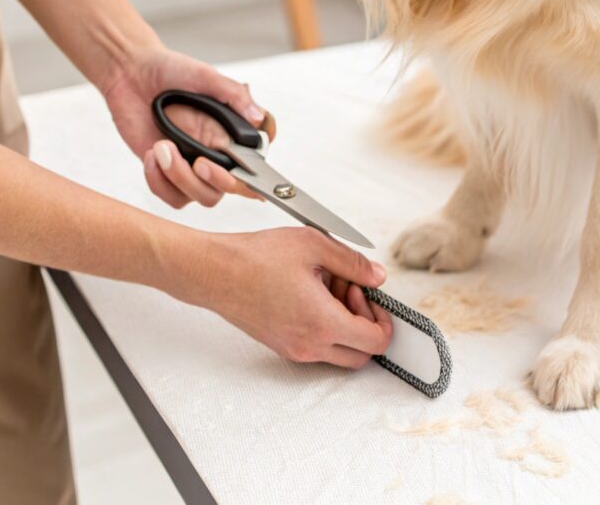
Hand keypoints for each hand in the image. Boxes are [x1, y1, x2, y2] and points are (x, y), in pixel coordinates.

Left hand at [103, 43, 272, 208]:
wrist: (129, 72)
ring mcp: (192, 163)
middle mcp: (216, 151)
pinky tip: (151, 155)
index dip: (252, 174)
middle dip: (215, 180)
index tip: (235, 165)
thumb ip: (234, 95)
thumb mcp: (205, 76)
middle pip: (230, 187)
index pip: (255, 162)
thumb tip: (258, 118)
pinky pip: (171, 196)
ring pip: (202, 196)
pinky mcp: (166, 172)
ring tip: (161, 147)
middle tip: (199, 163)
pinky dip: (159, 182)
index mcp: (232, 130)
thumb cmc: (169, 69)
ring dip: (181, 178)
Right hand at [180, 227, 393, 367]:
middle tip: (351, 289)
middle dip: (365, 322)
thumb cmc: (256, 257)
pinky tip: (309, 291)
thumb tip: (378, 276)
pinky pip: (315, 345)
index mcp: (323, 323)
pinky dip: (323, 324)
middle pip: (360, 354)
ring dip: (343, 323)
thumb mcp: (314, 245)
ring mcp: (293, 349)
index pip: (376, 342)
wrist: (215, 272)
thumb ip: (353, 263)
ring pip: (338, 351)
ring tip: (326, 284)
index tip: (373, 295)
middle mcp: (309, 345)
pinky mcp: (280, 345)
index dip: (384, 319)